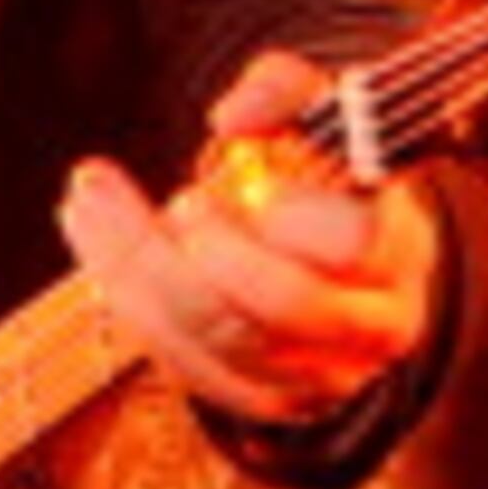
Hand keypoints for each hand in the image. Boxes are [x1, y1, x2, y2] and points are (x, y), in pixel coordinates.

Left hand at [58, 45, 440, 431]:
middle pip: (280, 308)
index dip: (299, 217)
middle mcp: (365, 329)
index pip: (358, 245)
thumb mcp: (320, 112)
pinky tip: (92, 232)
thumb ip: (283, 89)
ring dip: (141, 269)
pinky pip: (183, 364)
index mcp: (396, 253)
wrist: (328, 257)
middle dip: (213, 252)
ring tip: (91, 199)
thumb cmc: (324, 175)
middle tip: (180, 201)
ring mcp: (312, 377)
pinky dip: (128, 299)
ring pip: (217, 343)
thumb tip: (233, 119)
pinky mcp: (255, 399)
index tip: (256, 184)